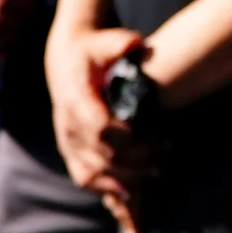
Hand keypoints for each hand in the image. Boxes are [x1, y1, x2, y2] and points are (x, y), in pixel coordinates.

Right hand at [47, 21, 150, 232]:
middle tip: (166, 151)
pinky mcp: (70, 151)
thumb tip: (135, 42)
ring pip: (92, 171)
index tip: (156, 135)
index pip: (100, 127)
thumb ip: (120, 42)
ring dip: (125, 176)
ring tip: (156, 170)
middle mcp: (67, 124)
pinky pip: (84, 177)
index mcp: (76, 99)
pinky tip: (131, 191)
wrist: (65, 60)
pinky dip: (107, 187)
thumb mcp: (105, 41)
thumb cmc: (93, 50)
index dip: (128, 138)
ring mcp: (67, 141)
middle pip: (101, 153)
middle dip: (136, 157)